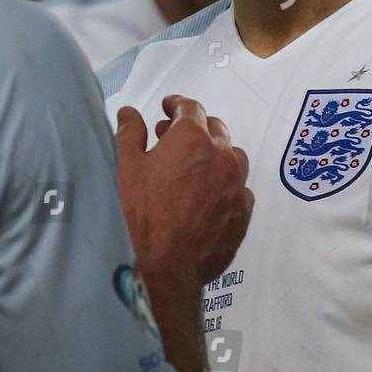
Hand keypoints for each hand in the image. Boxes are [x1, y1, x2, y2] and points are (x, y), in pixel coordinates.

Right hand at [116, 94, 251, 290]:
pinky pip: (239, 187)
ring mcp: (237, 183)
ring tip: (194, 167)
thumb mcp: (127, 169)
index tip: (168, 108)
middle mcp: (222, 154)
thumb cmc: (143, 214)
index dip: (176, 104)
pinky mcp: (244, 210)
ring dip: (215, 154)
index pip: (190, 107)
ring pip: (231, 156)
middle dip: (195, 127)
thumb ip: (130, 133)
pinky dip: (225, 183)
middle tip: (173, 139)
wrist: (169, 266)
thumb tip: (130, 113)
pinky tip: (208, 195)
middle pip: (215, 128)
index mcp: (193, 138)